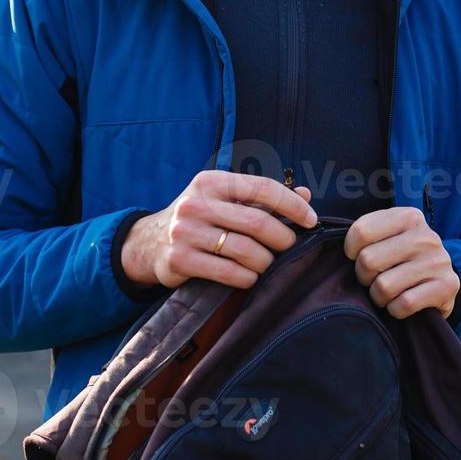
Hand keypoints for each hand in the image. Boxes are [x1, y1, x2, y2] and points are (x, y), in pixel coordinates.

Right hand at [122, 170, 315, 289]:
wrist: (150, 242)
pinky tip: (249, 276)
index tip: (310, 220)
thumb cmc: (201, 218)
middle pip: (258, 222)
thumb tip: (306, 195)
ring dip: (265, 262)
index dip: (292, 205)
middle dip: (283, 238)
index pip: (262, 188)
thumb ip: (263, 198)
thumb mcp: (225, 200)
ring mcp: (185, 232)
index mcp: (211, 182)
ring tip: (265, 263)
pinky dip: (247, 278)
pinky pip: (229, 272)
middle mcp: (196, 203)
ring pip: (246, 251)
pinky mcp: (179, 259)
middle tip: (289, 247)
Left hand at [345, 207, 459, 319]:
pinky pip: (403, 305)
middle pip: (368, 260)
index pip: (360, 231)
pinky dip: (395, 310)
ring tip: (387, 293)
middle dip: (364, 277)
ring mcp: (438, 261)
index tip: (357, 257)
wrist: (442, 284)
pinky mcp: (447, 287)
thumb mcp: (389, 237)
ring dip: (379, 297)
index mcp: (409, 217)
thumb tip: (333, 244)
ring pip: (384, 286)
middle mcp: (426, 236)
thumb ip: (367, 234)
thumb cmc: (404, 260)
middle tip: (374, 279)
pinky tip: (401, 304)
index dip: (351, 251)